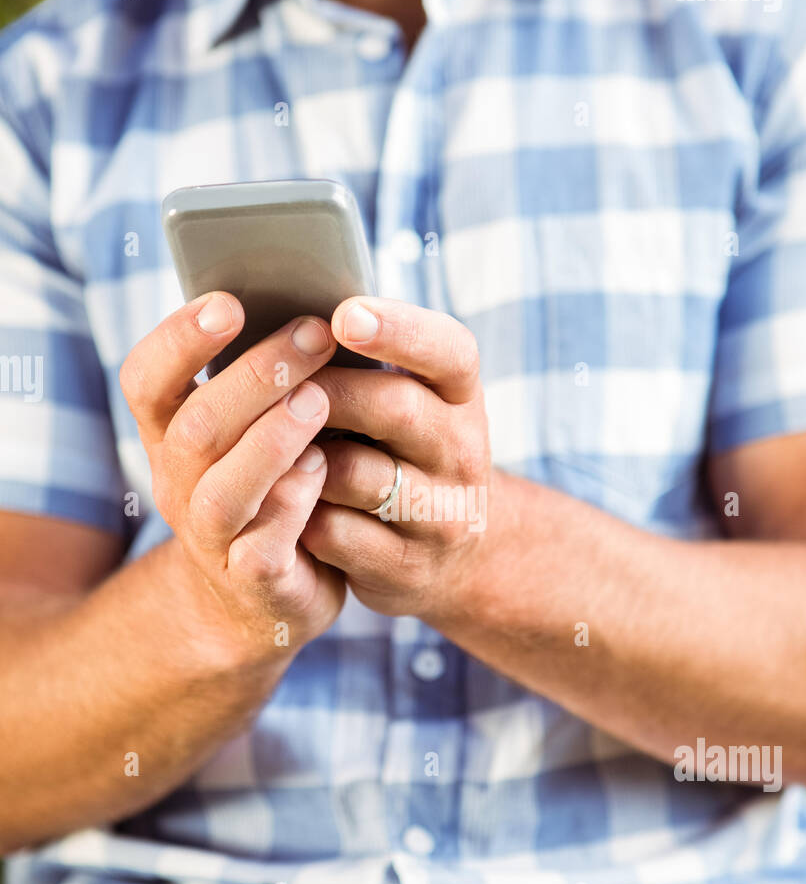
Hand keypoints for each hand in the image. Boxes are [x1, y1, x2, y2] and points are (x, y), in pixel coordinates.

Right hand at [121, 292, 344, 659]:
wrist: (266, 597)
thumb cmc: (273, 487)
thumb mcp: (254, 429)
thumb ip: (266, 380)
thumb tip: (315, 303)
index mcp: (171, 435)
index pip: (146, 380)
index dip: (179, 340)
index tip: (228, 300)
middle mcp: (178, 484)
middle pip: (196, 426)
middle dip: (256, 374)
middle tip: (314, 333)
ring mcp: (211, 538)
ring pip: (222, 490)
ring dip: (271, 439)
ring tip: (318, 399)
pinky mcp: (254, 581)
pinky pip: (263, 545)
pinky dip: (293, 502)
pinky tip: (324, 467)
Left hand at [301, 296, 498, 621]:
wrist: (450, 554)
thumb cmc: (404, 452)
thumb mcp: (412, 401)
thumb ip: (367, 364)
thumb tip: (286, 324)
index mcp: (462, 396)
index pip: (449, 352)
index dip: (400, 331)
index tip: (344, 315)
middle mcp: (463, 452)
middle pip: (394, 409)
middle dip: (326, 391)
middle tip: (274, 381)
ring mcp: (440, 515)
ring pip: (356, 475)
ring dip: (302, 456)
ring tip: (264, 441)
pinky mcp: (406, 567)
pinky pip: (335, 533)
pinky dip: (297, 514)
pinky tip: (276, 500)